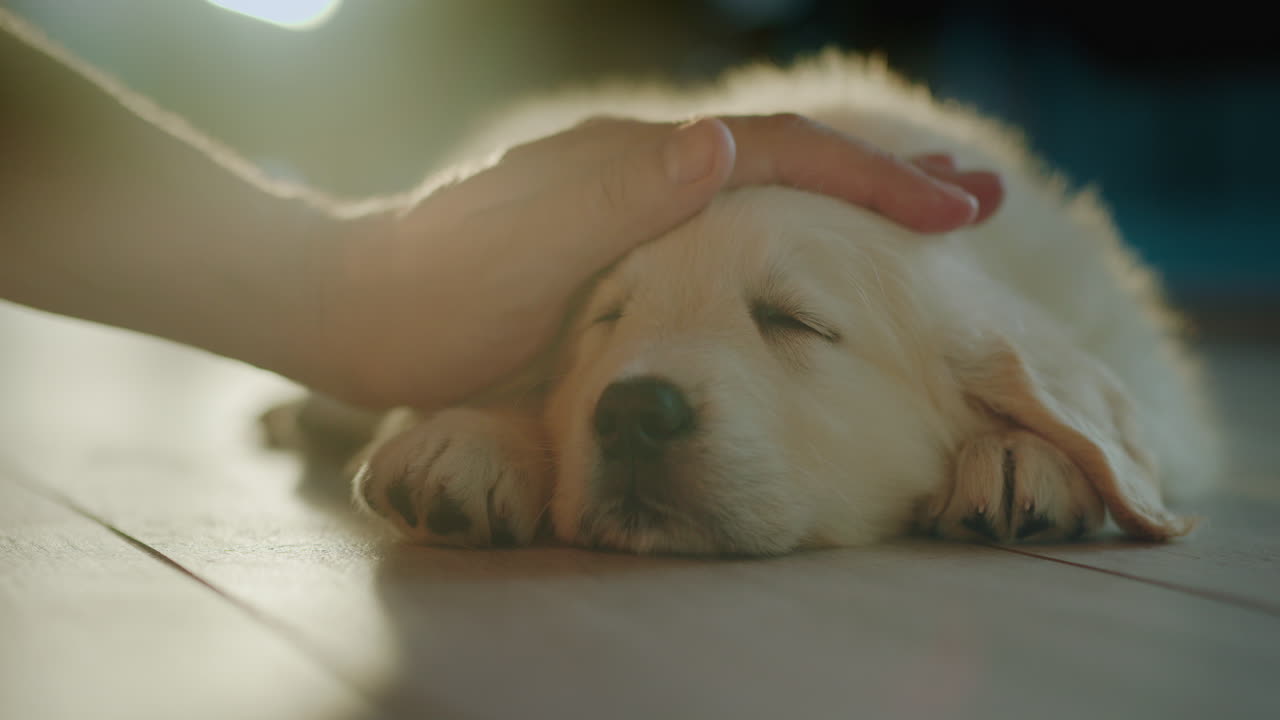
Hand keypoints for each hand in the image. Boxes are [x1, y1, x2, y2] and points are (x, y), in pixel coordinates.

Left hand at [309, 115, 1003, 407]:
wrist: (349, 308)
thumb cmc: (432, 299)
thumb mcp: (525, 254)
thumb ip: (619, 199)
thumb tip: (719, 143)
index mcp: (633, 167)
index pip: (776, 155)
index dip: (872, 179)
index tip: (958, 208)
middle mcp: (636, 168)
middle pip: (781, 155)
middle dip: (882, 174)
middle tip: (976, 193)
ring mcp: (622, 197)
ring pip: (756, 185)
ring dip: (843, 193)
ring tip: (921, 212)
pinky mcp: (607, 234)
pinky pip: (721, 218)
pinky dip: (787, 222)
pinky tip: (802, 243)